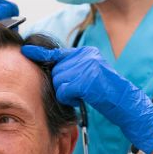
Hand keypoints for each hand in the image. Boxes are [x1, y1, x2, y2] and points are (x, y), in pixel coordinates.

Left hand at [21, 45, 152, 153]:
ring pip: (58, 81)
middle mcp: (85, 56)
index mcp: (86, 52)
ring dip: (66, 92)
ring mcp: (86, 67)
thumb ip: (72, 68)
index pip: (57, 52)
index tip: (26, 49)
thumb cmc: (107, 93)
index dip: (40, 53)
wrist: (126, 103)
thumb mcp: (89, 74)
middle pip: (56, 70)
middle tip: (79, 91)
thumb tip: (49, 66)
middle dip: (62, 84)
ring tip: (83, 95)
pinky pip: (64, 91)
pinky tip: (82, 99)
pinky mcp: (85, 80)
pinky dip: (70, 98)